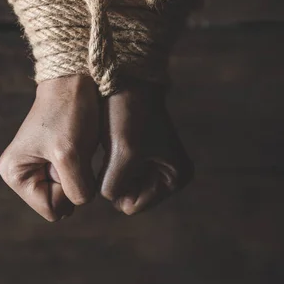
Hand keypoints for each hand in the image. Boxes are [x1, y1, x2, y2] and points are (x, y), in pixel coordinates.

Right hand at [0, 75, 100, 221]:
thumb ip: (75, 189)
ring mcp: (36, 170)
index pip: (52, 209)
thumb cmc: (68, 113)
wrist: (75, 81)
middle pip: (59, 206)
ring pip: (69, 196)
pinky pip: (74, 183)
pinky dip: (83, 169)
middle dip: (73, 183)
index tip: (68, 158)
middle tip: (73, 152)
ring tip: (76, 148)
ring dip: (80, 176)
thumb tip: (78, 203)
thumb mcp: (70, 155)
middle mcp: (20, 175)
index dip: (68, 189)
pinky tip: (79, 147)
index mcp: (13, 174)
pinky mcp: (52, 163)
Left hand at [99, 80, 193, 214]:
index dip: (116, 186)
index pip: (130, 205)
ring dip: (108, 169)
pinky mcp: (138, 155)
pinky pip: (115, 171)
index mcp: (176, 178)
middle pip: (126, 196)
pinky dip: (107, 161)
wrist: (126, 79)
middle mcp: (168, 176)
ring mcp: (153, 166)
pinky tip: (108, 142)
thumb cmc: (129, 113)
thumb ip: (115, 185)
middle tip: (112, 149)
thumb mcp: (125, 153)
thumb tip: (107, 197)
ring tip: (111, 143)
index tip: (117, 157)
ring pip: (118, 184)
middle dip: (114, 178)